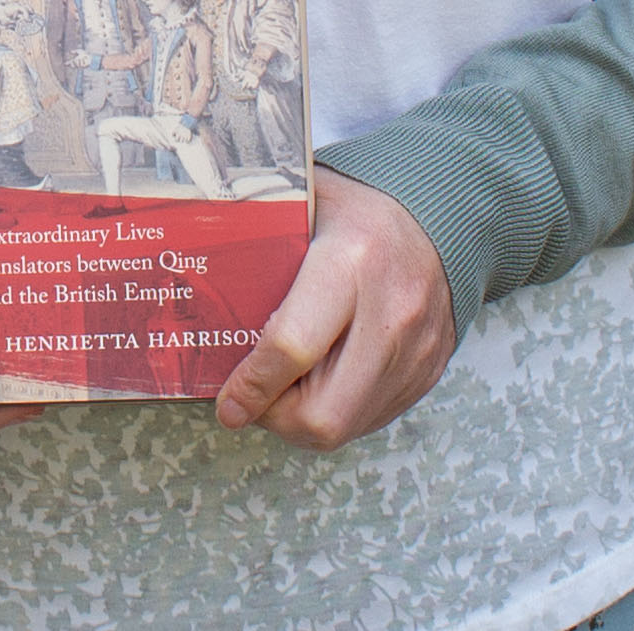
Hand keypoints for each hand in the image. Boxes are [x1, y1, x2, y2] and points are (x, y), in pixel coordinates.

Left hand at [212, 172, 453, 449]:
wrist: (442, 217)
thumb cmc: (358, 211)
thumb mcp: (305, 206)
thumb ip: (258, 241)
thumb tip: (192, 276)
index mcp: (351, 259)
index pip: (290, 347)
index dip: (250, 385)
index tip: (227, 402)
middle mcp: (391, 311)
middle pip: (322, 412)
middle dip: (275, 417)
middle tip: (255, 395)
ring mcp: (416, 349)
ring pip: (346, 427)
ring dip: (304, 419)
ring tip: (287, 385)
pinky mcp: (428, 372)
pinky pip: (372, 420)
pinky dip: (339, 412)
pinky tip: (323, 381)